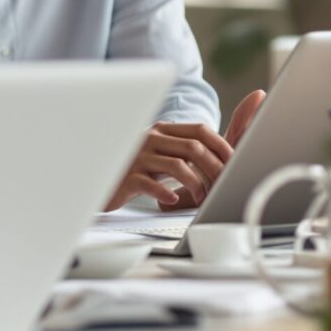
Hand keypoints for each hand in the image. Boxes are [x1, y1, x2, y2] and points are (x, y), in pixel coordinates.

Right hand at [101, 90, 263, 211]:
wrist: (96, 177)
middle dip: (215, 168)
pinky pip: (151, 184)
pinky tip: (173, 200)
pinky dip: (167, 193)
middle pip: (194, 147)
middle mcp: (151, 139)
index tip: (235, 163)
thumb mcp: (159, 154)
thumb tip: (220, 159)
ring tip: (202, 197)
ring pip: (178, 165)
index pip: (200, 130)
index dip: (222, 146)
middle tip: (222, 185)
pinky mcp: (127, 177)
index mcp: (162, 130)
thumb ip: (183, 152)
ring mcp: (138, 157)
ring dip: (197, 184)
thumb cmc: (134, 169)